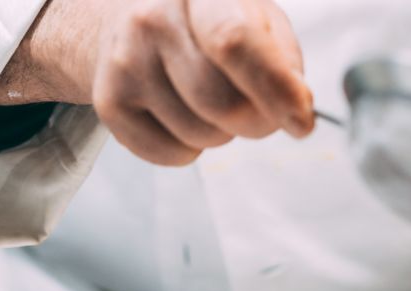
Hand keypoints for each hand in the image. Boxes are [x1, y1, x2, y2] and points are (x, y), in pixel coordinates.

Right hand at [0, 0, 314, 165]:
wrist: (127, 25)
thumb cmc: (207, 25)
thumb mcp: (256, 19)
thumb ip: (283, 58)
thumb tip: (296, 108)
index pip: (235, 42)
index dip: (275, 90)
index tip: (301, 121)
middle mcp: (154, 16)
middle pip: (222, 103)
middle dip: (256, 123)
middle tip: (259, 114)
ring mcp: (125, 59)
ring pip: (199, 134)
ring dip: (221, 134)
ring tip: (210, 105)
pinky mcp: (109, 102)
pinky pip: (169, 154)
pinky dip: (189, 150)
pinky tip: (183, 118)